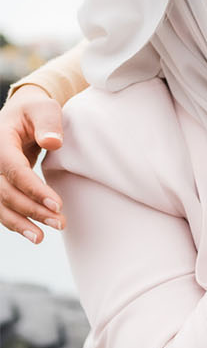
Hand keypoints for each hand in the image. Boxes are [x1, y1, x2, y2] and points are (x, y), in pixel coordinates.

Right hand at [0, 85, 65, 242]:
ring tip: (41, 238)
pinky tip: (31, 233)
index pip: (14, 170)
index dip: (34, 189)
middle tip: (59, 223)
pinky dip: (13, 220)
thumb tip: (53, 142)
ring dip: (19, 222)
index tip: (57, 205)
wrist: (20, 115)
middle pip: (5, 190)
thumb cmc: (35, 111)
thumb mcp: (45, 109)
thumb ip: (48, 123)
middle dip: (31, 209)